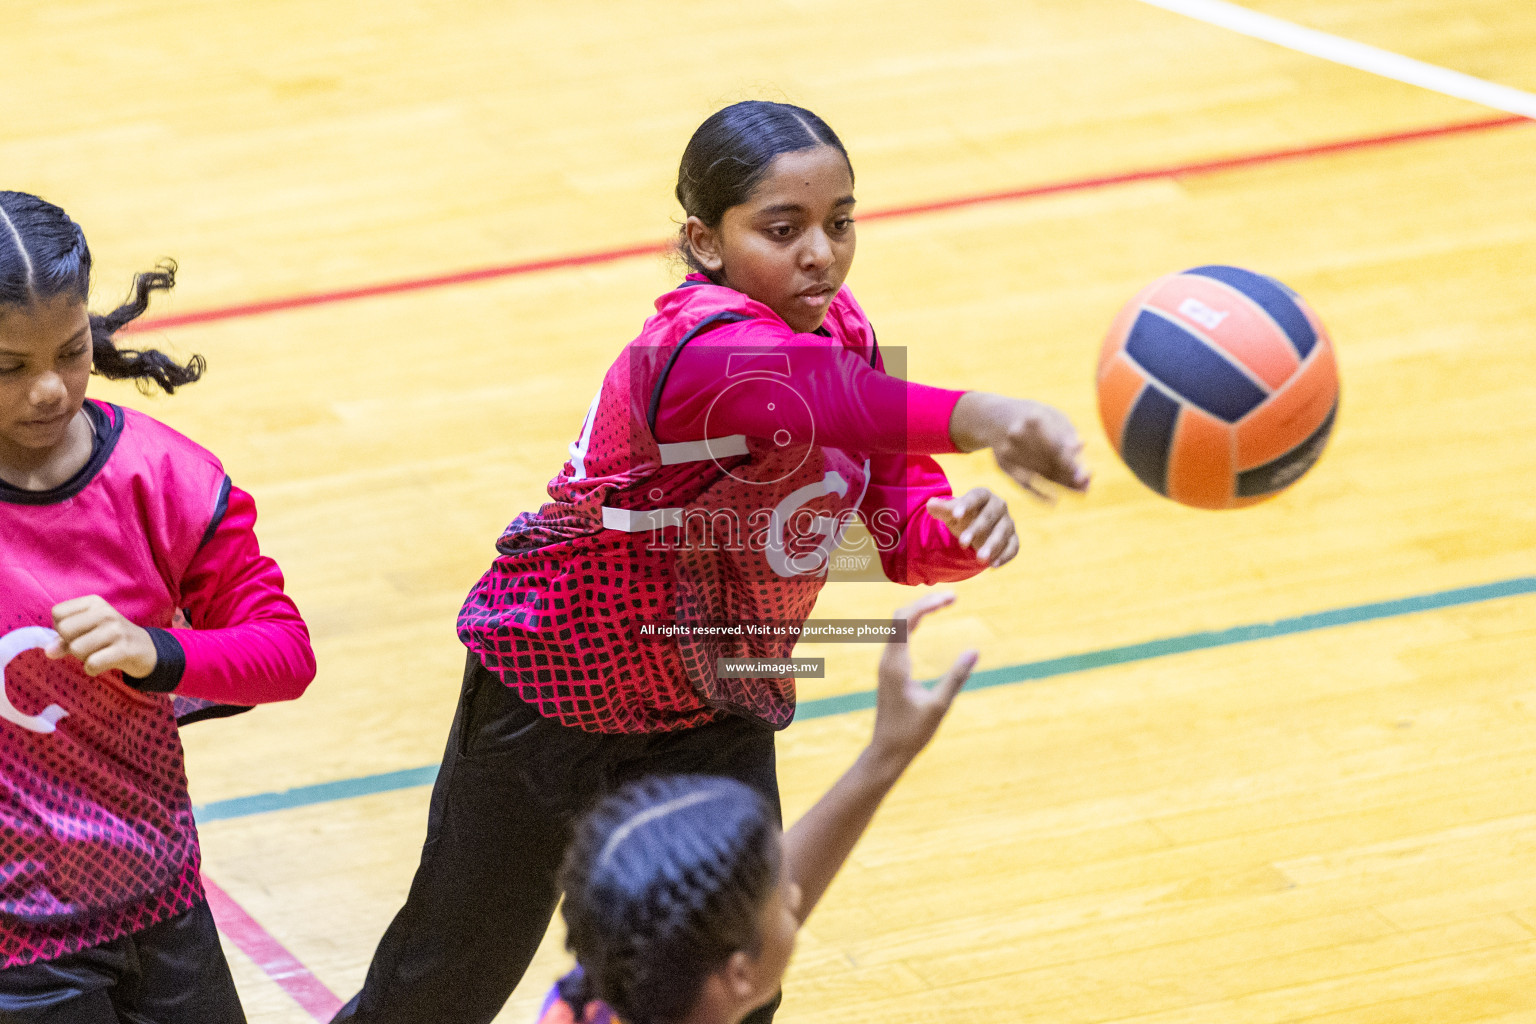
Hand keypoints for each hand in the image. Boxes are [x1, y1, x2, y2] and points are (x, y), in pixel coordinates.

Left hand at [46, 596, 157, 677]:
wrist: (145, 648)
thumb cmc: (110, 638)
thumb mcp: (87, 631)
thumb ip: (63, 640)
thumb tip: (49, 652)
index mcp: (94, 602)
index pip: (58, 613)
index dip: (61, 628)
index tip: (78, 632)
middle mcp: (105, 612)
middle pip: (64, 630)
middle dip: (71, 643)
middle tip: (88, 645)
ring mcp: (116, 630)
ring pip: (76, 648)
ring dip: (82, 657)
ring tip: (97, 653)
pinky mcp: (124, 649)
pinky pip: (91, 663)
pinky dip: (91, 669)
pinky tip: (102, 664)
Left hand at [869, 592, 977, 767]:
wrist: (886, 751)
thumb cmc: (911, 733)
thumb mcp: (939, 706)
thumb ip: (956, 678)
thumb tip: (974, 651)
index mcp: (895, 664)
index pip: (906, 620)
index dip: (928, 604)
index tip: (952, 598)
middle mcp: (887, 659)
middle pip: (900, 616)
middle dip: (925, 602)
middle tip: (952, 597)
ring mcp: (886, 664)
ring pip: (897, 625)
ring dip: (918, 610)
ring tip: (943, 603)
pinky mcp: (889, 669)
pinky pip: (898, 635)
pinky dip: (914, 623)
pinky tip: (926, 622)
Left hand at [926, 487, 1018, 566]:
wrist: (975, 527)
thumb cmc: (962, 516)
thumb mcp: (951, 513)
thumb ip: (942, 509)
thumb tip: (930, 504)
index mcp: (983, 495)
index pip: (976, 497)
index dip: (966, 505)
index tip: (955, 515)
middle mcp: (999, 506)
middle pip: (989, 517)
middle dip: (976, 530)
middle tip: (962, 543)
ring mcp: (1007, 523)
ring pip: (1002, 533)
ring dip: (992, 546)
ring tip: (979, 559)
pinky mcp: (1013, 539)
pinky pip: (1012, 547)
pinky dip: (1004, 556)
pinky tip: (993, 565)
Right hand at [949, 393, 1089, 499]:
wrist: (994, 417)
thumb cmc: (1032, 415)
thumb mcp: (1050, 414)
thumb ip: (1067, 430)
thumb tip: (1082, 447)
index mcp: (1034, 419)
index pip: (1057, 447)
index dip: (1072, 463)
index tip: (1089, 474)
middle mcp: (1018, 435)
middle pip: (1049, 462)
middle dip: (1071, 477)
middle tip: (1087, 487)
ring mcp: (1008, 451)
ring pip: (1040, 474)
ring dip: (1061, 485)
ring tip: (1081, 492)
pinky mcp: (1003, 464)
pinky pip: (1023, 483)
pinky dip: (1038, 494)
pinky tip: (1053, 501)